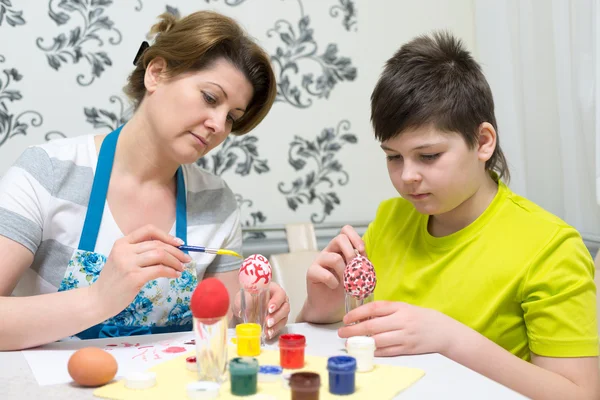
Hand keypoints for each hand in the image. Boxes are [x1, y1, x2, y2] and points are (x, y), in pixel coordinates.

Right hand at [90, 224, 191, 316]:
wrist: (98, 300)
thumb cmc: (114, 281)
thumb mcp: (122, 260)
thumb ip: (139, 252)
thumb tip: (169, 249)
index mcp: (122, 243)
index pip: (148, 230)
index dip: (166, 235)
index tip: (179, 243)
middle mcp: (124, 250)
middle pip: (158, 244)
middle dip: (176, 251)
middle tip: (186, 259)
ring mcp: (128, 264)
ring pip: (160, 255)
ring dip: (175, 261)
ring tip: (181, 268)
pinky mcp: (134, 277)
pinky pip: (159, 270)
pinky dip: (171, 271)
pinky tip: (175, 275)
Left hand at [231, 282, 289, 338]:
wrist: (245, 305)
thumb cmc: (247, 297)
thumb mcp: (244, 296)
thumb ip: (245, 301)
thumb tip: (243, 311)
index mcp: (273, 290)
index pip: (280, 294)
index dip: (277, 301)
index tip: (269, 309)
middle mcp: (280, 300)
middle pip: (285, 307)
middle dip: (277, 316)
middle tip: (268, 322)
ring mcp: (280, 311)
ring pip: (284, 318)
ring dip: (276, 325)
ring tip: (267, 330)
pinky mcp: (278, 321)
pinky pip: (279, 326)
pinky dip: (274, 331)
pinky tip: (268, 334)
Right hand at [302, 225, 363, 322]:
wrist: (327, 305)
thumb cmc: (342, 289)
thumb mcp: (356, 274)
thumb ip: (361, 264)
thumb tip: (365, 258)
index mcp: (341, 249)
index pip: (346, 231)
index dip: (355, 238)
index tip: (361, 251)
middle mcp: (329, 251)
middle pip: (340, 238)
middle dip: (351, 254)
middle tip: (354, 269)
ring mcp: (319, 260)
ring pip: (334, 258)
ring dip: (344, 272)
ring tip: (346, 283)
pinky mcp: (311, 272)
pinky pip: (325, 274)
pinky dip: (333, 282)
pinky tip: (334, 286)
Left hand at [338, 301, 462, 356]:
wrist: (443, 330)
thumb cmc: (419, 317)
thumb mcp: (403, 308)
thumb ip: (385, 311)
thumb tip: (362, 316)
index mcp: (399, 308)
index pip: (374, 308)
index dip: (357, 313)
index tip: (346, 318)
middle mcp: (402, 321)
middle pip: (373, 326)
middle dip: (354, 330)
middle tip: (342, 333)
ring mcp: (405, 336)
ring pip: (378, 340)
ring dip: (361, 342)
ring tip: (350, 343)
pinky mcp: (408, 349)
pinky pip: (387, 351)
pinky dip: (374, 351)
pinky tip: (365, 350)